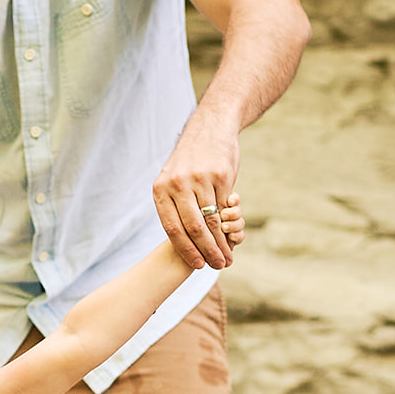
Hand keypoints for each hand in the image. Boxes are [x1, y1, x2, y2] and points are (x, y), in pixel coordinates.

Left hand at [152, 113, 240, 270]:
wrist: (211, 127)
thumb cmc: (191, 161)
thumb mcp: (172, 179)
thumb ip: (173, 205)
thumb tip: (179, 239)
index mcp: (161, 189)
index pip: (172, 228)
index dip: (186, 250)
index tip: (198, 265)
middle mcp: (178, 184)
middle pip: (193, 228)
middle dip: (206, 251)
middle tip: (217, 266)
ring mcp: (199, 179)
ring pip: (211, 220)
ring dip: (220, 243)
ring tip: (226, 257)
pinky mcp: (220, 175)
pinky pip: (224, 207)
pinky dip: (229, 224)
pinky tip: (233, 235)